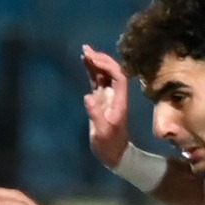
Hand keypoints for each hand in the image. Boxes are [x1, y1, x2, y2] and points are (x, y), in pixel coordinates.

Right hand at [81, 45, 131, 167]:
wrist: (115, 154)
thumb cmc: (110, 146)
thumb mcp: (102, 133)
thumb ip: (96, 115)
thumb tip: (88, 96)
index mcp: (119, 101)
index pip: (118, 76)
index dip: (108, 65)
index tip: (94, 59)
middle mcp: (115, 95)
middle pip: (112, 71)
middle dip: (101, 59)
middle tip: (87, 50)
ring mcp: (108, 97)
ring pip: (104, 74)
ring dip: (96, 62)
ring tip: (84, 51)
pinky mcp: (101, 100)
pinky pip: (97, 82)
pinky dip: (91, 72)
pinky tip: (85, 63)